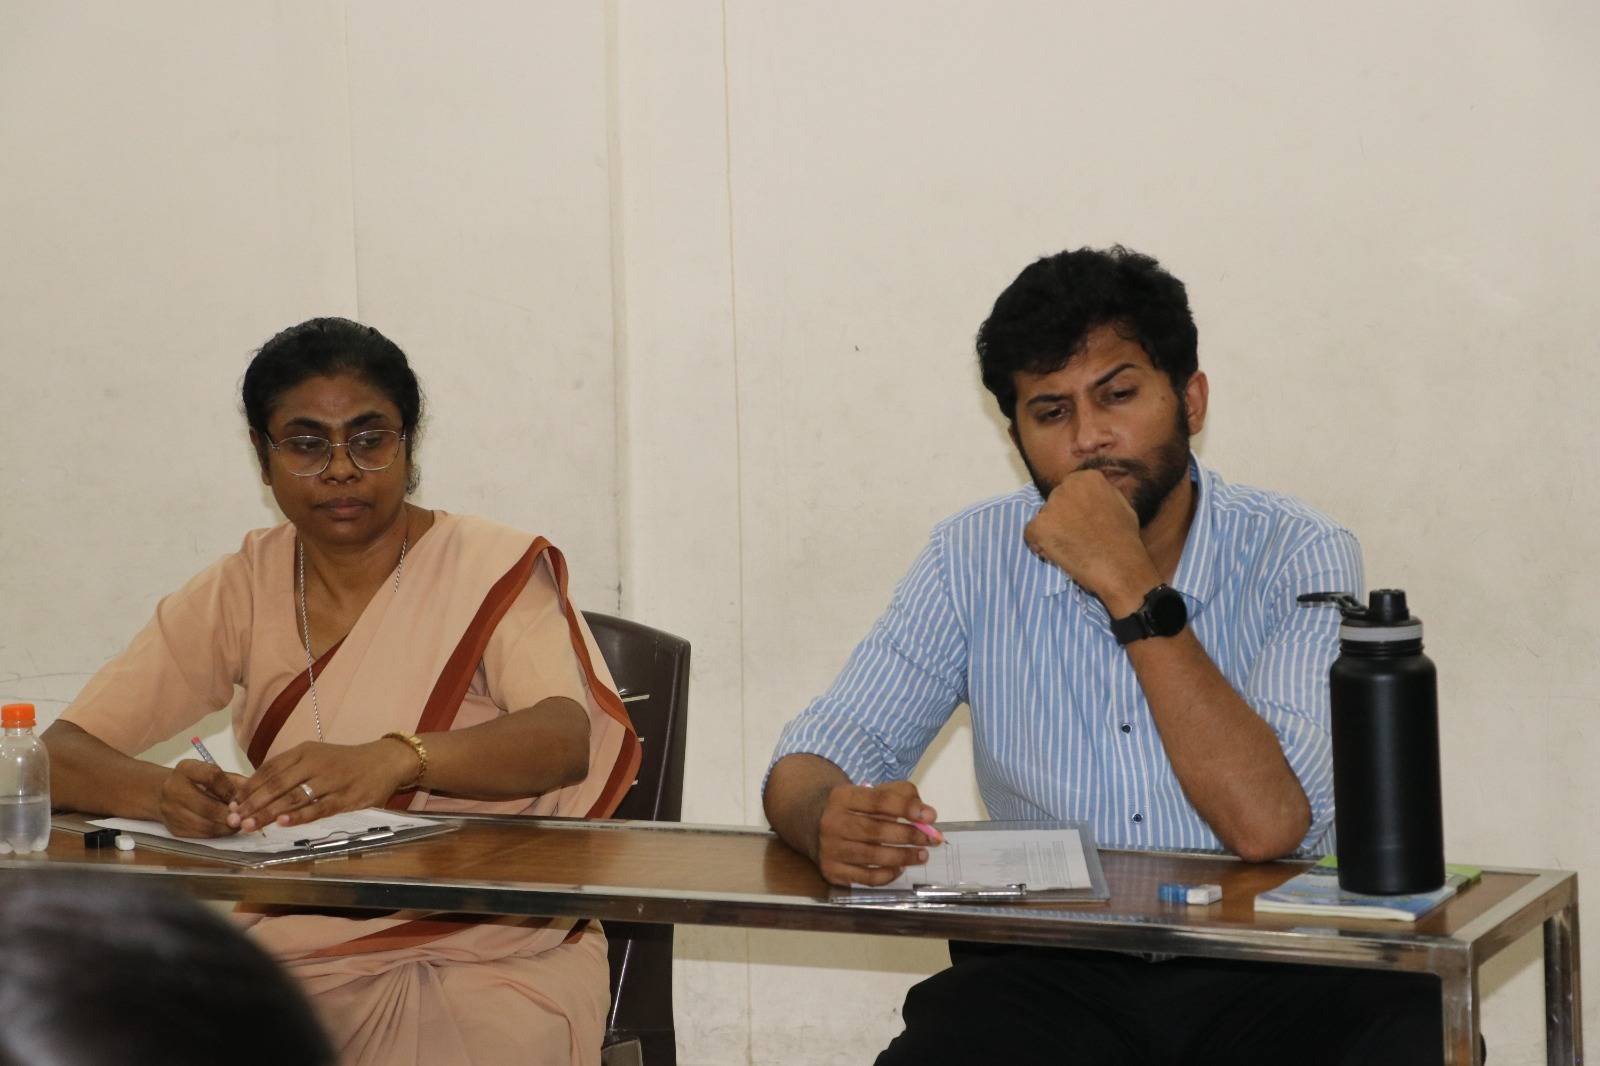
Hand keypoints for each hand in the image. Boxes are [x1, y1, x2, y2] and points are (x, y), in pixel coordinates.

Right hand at [159, 759, 246, 837]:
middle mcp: (173, 788)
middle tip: (247, 817)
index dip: (230, 789)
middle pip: (207, 805)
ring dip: (226, 827)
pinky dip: (217, 833)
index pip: (212, 776)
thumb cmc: (198, 782)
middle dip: (230, 814)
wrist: (164, 793)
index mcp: (186, 768)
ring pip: (204, 824)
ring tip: (240, 825)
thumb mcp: (214, 774)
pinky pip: (199, 834)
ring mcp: (170, 810)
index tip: (244, 797)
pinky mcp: (173, 828)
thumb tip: (257, 792)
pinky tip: (227, 829)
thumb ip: (235, 781)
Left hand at [231, 739, 416, 831]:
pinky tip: (283, 823)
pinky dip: (300, 816)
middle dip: (252, 803)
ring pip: (294, 797)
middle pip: (277, 784)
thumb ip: (290, 770)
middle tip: (234, 819)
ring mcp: (331, 780)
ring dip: (269, 813)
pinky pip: (318, 808)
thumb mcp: (316, 756)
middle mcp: (315, 763)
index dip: (249, 787)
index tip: (231, 804)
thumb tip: (255, 791)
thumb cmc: (345, 762)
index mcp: (304, 751)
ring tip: (250, 825)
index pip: (269, 769)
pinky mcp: (346, 797)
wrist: (385, 761)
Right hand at [814, 780, 940, 886]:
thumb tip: (926, 814)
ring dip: (903, 856)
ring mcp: (830, 849)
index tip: (930, 816)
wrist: (812, 823)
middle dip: (909, 835)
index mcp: (842, 797)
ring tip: (922, 855)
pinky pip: (866, 877)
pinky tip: (899, 868)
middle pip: (876, 831)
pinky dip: (887, 875)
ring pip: (873, 856)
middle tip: (932, 839)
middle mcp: (832, 823)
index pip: (878, 801)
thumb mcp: (870, 793)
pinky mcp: (831, 870)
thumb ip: (899, 796)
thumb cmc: (853, 808)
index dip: (906, 808)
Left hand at [1024, 469, 1160, 614]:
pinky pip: (1031, 536)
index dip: (1073, 509)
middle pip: (1054, 502)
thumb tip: (1092, 494)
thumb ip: (1102, 494)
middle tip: (1076, 538)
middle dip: (1061, 519)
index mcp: (1087, 478)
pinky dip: (1040, 546)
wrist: (1119, 566)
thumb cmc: (1125, 539)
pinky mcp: (1038, 526)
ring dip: (1052, 532)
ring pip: (1043, 518)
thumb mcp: (1121, 504)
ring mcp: (1050, 506)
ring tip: (1071, 548)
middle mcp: (1066, 486)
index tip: (1082, 523)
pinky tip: (1059, 555)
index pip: (1070, 489)